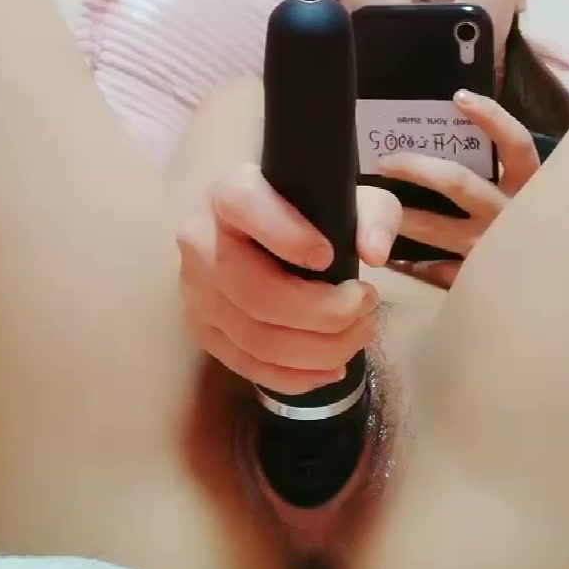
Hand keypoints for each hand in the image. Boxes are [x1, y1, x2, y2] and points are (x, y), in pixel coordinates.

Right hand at [178, 165, 401, 393]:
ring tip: (361, 334)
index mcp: (229, 192)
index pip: (244, 205)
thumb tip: (373, 253)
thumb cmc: (308, 210)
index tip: (329, 257)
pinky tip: (331, 368)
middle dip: (322, 312)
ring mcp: (195, 289)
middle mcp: (200, 238)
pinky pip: (245, 364)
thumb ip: (372, 214)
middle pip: (254, 292)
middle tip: (366, 305)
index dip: (285, 234)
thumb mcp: (350, 198)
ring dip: (318, 349)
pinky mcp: (201, 327)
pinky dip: (295, 376)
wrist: (265, 229)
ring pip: (253, 337)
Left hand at [376, 90, 539, 285]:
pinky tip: (397, 258)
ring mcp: (494, 249)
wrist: (567, 276)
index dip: (491, 118)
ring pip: (439, 230)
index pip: (515, 143)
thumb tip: (463, 115)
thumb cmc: (542, 218)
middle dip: (417, 168)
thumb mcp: (533, 186)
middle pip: (459, 183)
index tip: (459, 97)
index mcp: (530, 184)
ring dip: (405, 218)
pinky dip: (419, 266)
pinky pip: (441, 272)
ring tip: (374, 207)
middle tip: (385, 161)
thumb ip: (508, 160)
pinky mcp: (481, 278)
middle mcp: (512, 215)